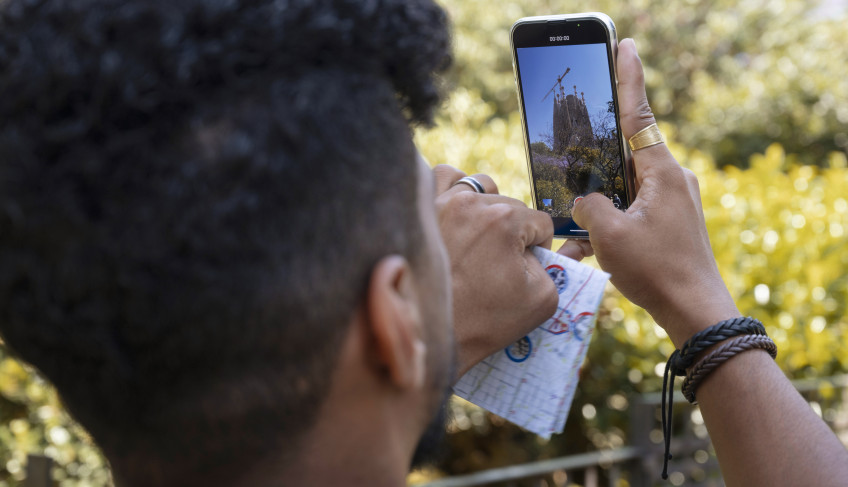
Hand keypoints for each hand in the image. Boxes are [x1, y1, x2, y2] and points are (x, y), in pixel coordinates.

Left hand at [433, 164, 557, 376]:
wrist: (429, 334)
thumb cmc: (484, 320)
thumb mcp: (541, 299)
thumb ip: (558, 266)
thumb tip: (554, 249)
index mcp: (505, 220)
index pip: (540, 222)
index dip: (539, 248)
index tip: (524, 269)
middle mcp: (472, 202)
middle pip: (510, 205)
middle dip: (512, 231)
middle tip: (499, 263)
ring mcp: (441, 202)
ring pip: (479, 186)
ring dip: (486, 205)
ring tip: (480, 235)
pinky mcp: (420, 210)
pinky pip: (441, 178)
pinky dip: (453, 188)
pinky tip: (456, 211)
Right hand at [558, 39, 738, 347]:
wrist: (696, 313)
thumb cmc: (657, 271)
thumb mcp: (609, 234)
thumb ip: (589, 206)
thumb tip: (585, 202)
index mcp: (662, 173)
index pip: (639, 115)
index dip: (629, 79)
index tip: (626, 47)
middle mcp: (672, 181)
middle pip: (625, 157)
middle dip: (596, 165)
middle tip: (575, 161)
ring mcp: (674, 203)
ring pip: (625, 190)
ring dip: (600, 208)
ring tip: (579, 236)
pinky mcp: (671, 223)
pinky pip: (633, 213)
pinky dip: (611, 227)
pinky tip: (590, 253)